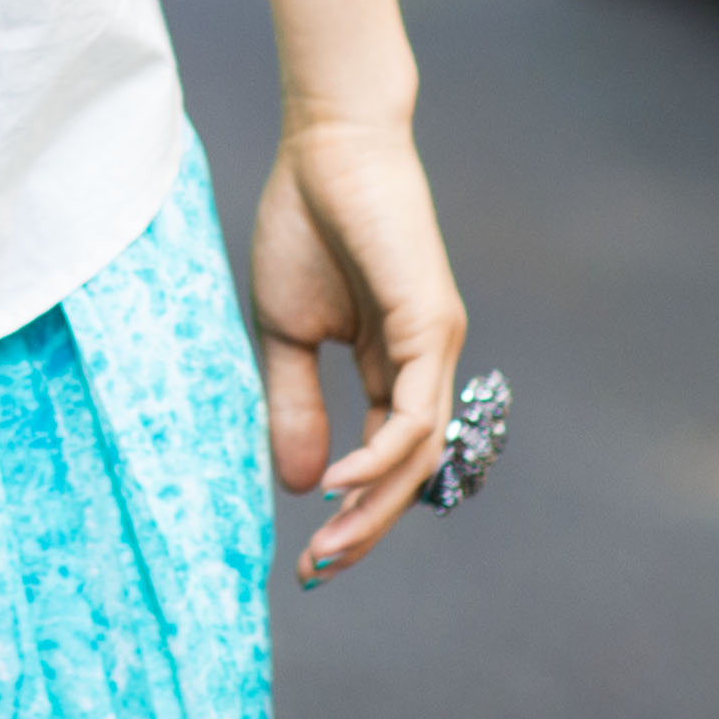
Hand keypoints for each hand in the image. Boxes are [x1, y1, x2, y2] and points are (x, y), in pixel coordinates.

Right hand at [250, 116, 465, 586]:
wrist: (325, 147)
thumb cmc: (304, 224)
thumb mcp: (284, 332)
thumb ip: (294, 403)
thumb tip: (301, 483)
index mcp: (391, 365)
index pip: (383, 458)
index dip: (351, 510)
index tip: (308, 557)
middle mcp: (424, 365)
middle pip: (408, 473)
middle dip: (365, 529)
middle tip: (319, 571)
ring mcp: (435, 348)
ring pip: (417, 455)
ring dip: (374, 508)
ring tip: (329, 546)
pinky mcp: (433, 327)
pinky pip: (414, 414)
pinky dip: (380, 456)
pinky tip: (340, 482)